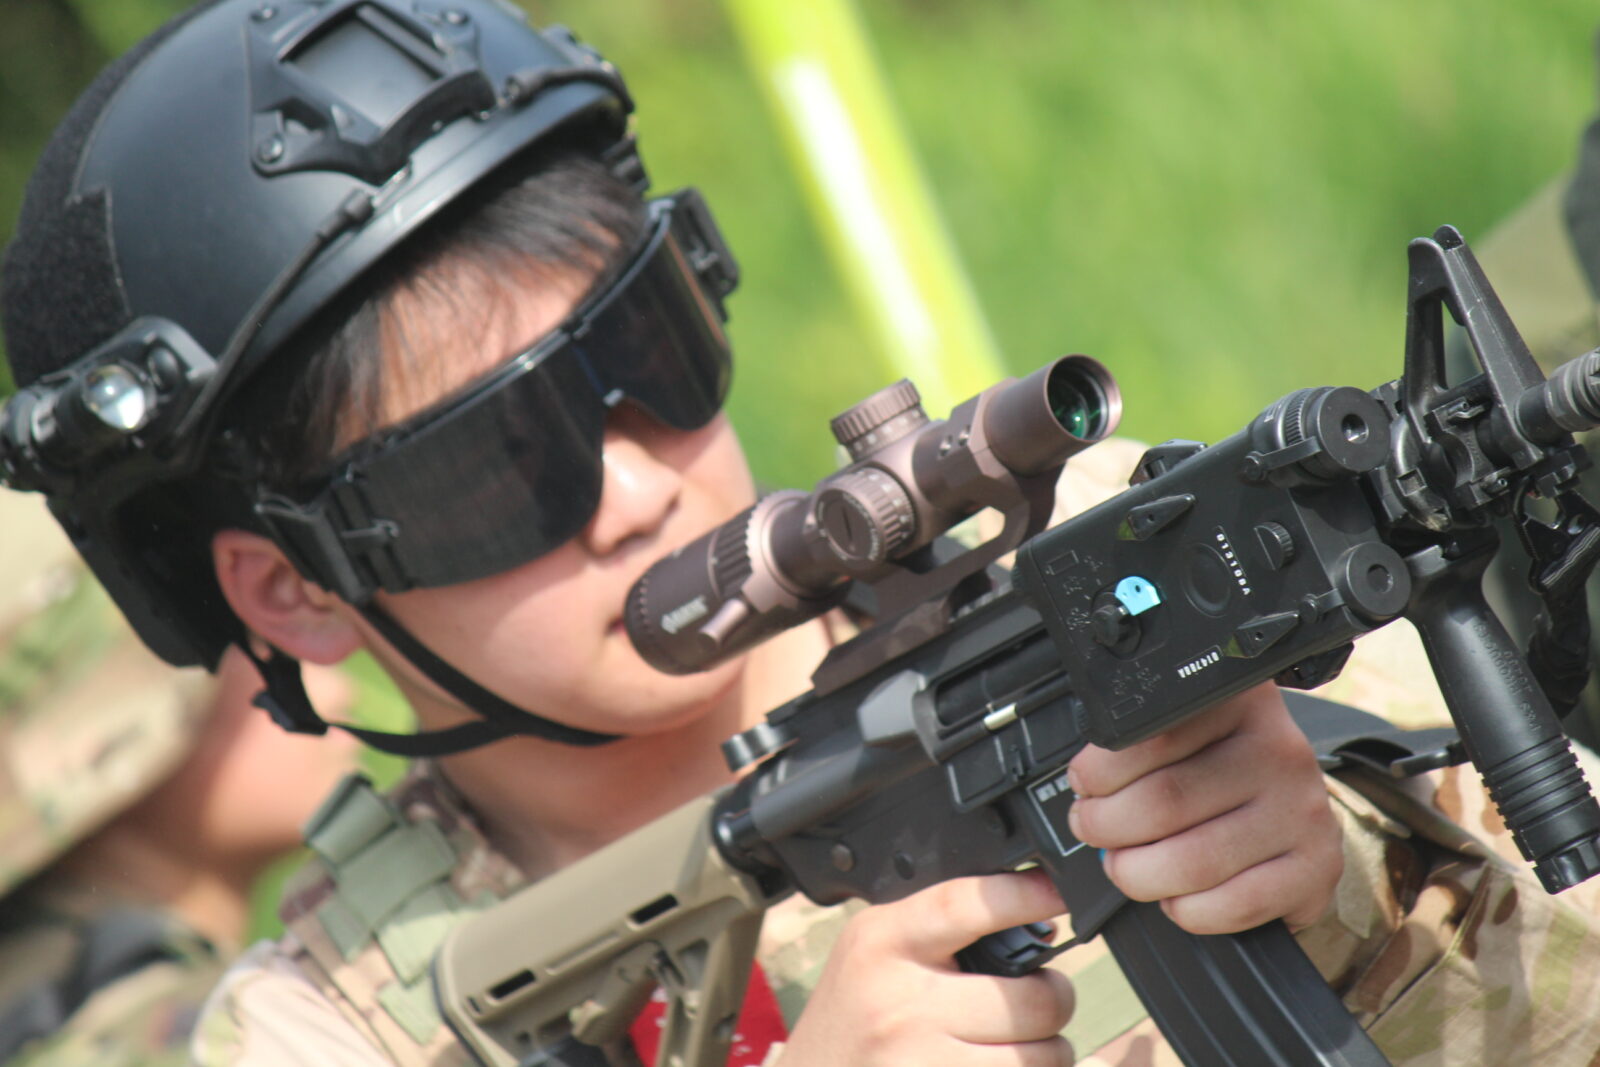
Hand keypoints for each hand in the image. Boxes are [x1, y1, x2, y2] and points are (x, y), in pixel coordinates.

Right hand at [777, 870, 1074, 1065]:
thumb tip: (1034, 918)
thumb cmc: (848, 1021)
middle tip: (1035, 1000)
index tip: (1059, 892)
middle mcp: (900, 1004)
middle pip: (1031, 999)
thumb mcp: (872, 953)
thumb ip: (936, 931)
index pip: (964, 905)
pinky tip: (995, 1064)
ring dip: (1045, 1052)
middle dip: (1052, 999)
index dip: (1023, 895)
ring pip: (1041, 1057)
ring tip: (1014, 1043)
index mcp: (881, 944)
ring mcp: (920, 1063)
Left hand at [1066, 682, 1340, 933]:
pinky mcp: (1318, 867)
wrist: (1290, 809)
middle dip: (1107, 827)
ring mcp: (1303, 810)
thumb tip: (1083, 786)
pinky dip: (1189, 911)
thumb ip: (1140, 740)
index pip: (1150, 736)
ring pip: (1193, 860)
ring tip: (1124, 866)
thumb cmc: (1218, 769)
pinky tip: (1176, 897)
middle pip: (1165, 801)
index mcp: (1239, 703)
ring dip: (1138, 874)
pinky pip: (1234, 904)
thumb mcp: (1185, 731)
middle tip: (1092, 830)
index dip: (1099, 773)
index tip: (1084, 787)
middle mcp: (1279, 751)